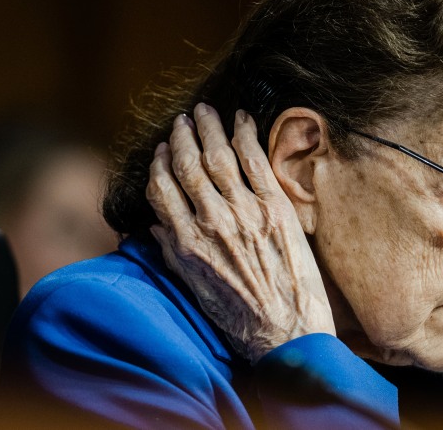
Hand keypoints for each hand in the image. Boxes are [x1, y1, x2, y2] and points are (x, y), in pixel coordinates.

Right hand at [146, 103, 334, 362]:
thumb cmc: (241, 318)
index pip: (163, 190)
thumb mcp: (196, 290)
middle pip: (189, 166)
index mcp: (188, 243)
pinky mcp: (275, 208)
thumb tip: (154, 227)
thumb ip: (174, 253)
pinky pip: (255, 161)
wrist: (288, 332)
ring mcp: (244, 212)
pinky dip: (244, 135)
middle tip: (183, 120)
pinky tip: (240, 118)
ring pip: (218, 157)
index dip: (160, 164)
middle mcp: (211, 223)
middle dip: (183, 137)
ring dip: (209, 128)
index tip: (162, 150)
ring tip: (205, 111)